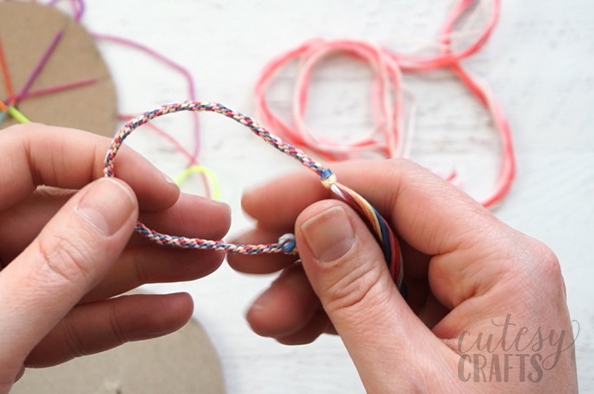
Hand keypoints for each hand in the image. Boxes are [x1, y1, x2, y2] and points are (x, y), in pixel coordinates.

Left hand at [0, 124, 229, 392]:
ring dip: (144, 267)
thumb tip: (117, 202)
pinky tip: (168, 310)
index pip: (25, 158)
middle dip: (142, 222)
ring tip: (202, 264)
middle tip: (205, 224)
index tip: (159, 190)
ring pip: (78, 266)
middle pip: (66, 214)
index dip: (100, 164)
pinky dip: (121, 315)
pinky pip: (71, 315)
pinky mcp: (5, 335)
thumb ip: (51, 270)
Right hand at [229, 159, 576, 391]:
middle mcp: (492, 266)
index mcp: (502, 264)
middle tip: (248, 259)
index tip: (261, 204)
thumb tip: (316, 216)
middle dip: (309, 243)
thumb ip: (357, 290)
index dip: (323, 187)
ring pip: (375, 262)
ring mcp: (471, 295)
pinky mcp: (451, 323)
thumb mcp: (405, 376)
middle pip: (383, 224)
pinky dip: (336, 310)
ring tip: (267, 316)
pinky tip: (295, 325)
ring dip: (313, 285)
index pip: (403, 189)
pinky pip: (383, 297)